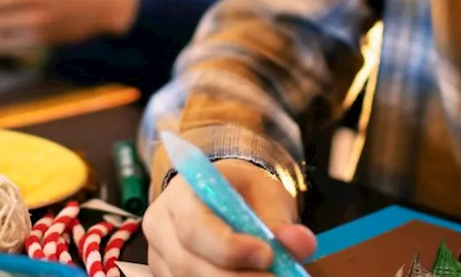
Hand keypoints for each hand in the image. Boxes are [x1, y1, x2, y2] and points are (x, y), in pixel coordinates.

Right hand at [145, 158, 315, 276]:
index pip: (193, 225)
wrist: (223, 197)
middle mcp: (160, 222)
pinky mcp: (165, 274)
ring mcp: (159, 253)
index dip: (228, 247)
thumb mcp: (266, 194)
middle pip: (187, 263)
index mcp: (181, 191)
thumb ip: (280, 220)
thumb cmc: (243, 193)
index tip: (268, 255)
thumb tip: (301, 242)